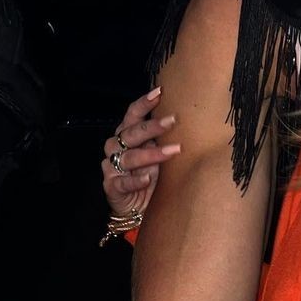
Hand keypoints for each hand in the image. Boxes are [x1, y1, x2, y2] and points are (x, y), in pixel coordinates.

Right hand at [101, 87, 180, 219]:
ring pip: (129, 157)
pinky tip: (148, 179)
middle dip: (152, 126)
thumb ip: (163, 139)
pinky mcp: (112, 186)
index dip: (144, 103)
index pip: (132, 115)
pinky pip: (123, 182)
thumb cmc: (150, 175)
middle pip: (132, 133)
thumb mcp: (158, 154)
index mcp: (127, 135)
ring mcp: (112, 167)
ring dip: (151, 154)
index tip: (160, 92)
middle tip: (173, 120)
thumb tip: (188, 119)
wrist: (136, 208)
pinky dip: (136, 180)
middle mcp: (116, 147)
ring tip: (172, 152)